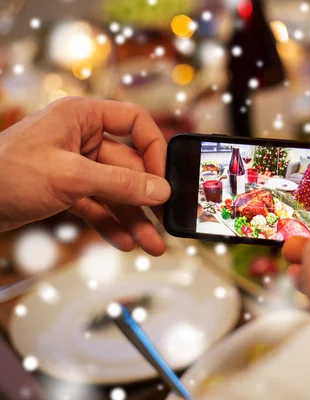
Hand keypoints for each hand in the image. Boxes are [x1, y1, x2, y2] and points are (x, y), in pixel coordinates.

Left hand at [0, 97, 169, 255]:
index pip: (135, 122)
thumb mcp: (71, 178)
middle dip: (145, 199)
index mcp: (82, 117)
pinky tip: (125, 242)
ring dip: (133, 218)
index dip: (154, 149)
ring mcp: (74, 165)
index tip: (163, 179)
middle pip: (129, 165)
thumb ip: (120, 184)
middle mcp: (82, 138)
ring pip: (115, 191)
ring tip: (151, 245)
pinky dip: (110, 223)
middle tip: (163, 224)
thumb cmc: (5, 174)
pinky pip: (97, 205)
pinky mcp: (65, 189)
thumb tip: (161, 192)